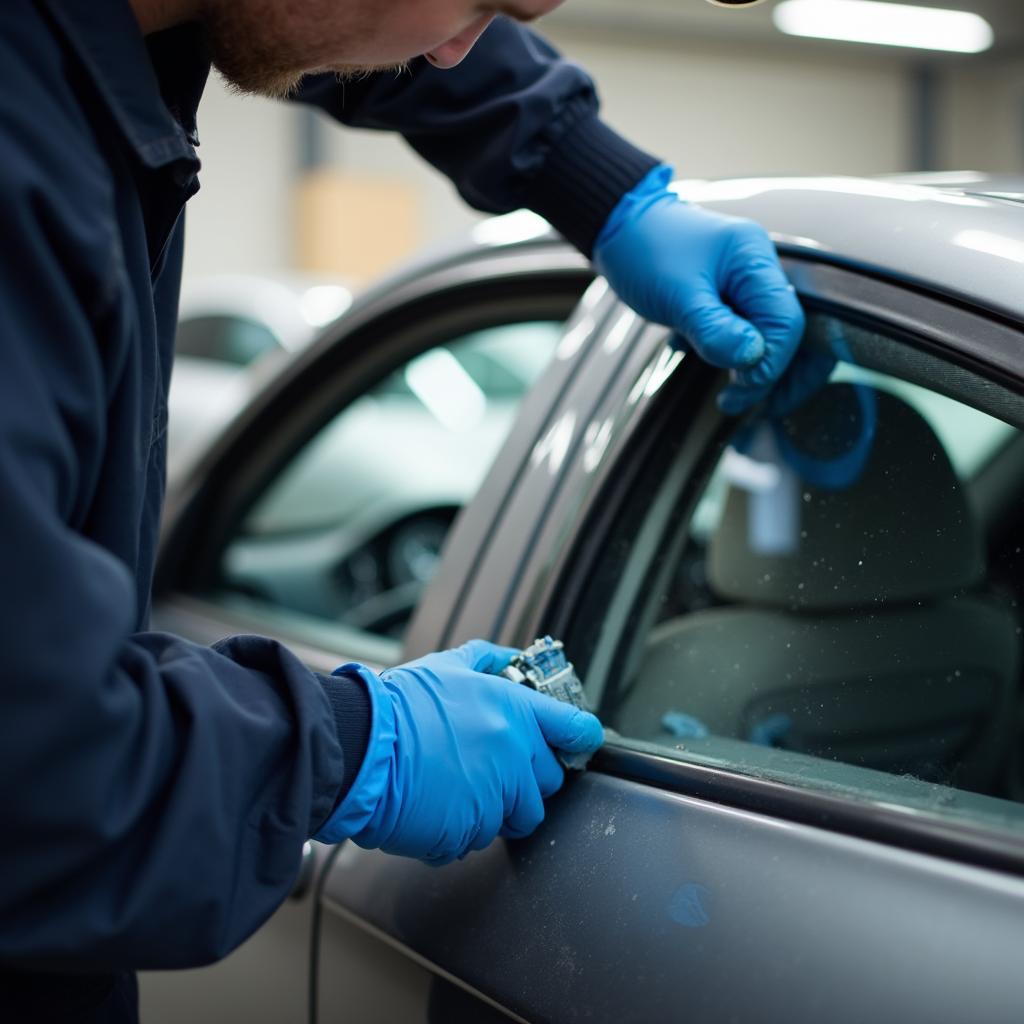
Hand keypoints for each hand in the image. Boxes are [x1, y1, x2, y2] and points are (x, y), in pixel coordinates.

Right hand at [313, 640, 603, 864]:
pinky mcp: (471, 830)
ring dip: (498, 807)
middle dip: (526, 777)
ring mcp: (495, 796)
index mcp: (514, 711)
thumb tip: (510, 657)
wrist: (359, 749)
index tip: (578, 740)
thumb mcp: (446, 666)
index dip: (579, 736)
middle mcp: (513, 754)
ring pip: (519, 815)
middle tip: (490, 765)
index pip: (575, 728)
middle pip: (548, 781)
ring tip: (460, 786)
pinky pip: (480, 836)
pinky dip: (464, 826)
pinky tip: (438, 803)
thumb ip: (486, 660)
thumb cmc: (398, 708)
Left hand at [593, 165, 804, 413]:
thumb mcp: (678, 295)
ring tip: (729, 398)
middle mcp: (760, 272)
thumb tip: (754, 358)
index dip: (769, 363)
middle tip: (746, 404)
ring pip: (770, 338)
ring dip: (753, 370)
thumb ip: (716, 328)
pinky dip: (734, 357)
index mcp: (755, 260)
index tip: (740, 389)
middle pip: (793, 333)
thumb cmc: (644, 251)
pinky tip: (710, 368)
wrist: (619, 228)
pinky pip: (747, 334)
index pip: (786, 323)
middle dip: (776, 375)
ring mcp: (747, 285)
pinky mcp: (731, 298)